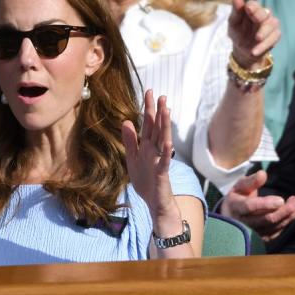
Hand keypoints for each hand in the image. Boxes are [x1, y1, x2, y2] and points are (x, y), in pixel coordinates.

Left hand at [122, 90, 176, 218]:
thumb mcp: (132, 158)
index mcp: (146, 146)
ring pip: (162, 139)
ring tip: (166, 110)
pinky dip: (167, 151)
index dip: (148, 108)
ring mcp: (160, 160)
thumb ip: (130, 141)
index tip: (149, 92)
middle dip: (158, 112)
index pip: (148, 123)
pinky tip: (168, 140)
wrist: (154, 202)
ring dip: (164, 125)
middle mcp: (155, 150)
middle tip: (160, 95)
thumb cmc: (146, 181)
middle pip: (156, 128)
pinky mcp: (162, 172)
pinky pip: (165, 160)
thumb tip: (127, 121)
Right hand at [221, 170, 294, 240]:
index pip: (250, 207)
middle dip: (286, 210)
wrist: (233, 216)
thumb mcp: (240, 186)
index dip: (265, 204)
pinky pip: (281, 228)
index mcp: (237, 208)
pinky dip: (292, 217)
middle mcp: (246, 223)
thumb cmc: (238, 197)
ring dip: (294, 213)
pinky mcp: (265, 236)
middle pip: (268, 219)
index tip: (281, 200)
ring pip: (277, 224)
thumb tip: (263, 174)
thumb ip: (251, 181)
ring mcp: (256, 232)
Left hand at [228, 0, 280, 70]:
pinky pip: (274, 37)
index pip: (254, 4)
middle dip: (260, 16)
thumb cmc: (238, 33)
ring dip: (264, 32)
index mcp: (252, 9)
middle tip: (256, 19)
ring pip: (272, 24)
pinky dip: (265, 45)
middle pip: (265, 12)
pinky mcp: (276, 34)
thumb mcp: (233, 23)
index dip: (252, 6)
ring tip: (256, 39)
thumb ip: (236, 10)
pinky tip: (255, 51)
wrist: (244, 51)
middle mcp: (264, 14)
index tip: (248, 9)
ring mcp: (271, 24)